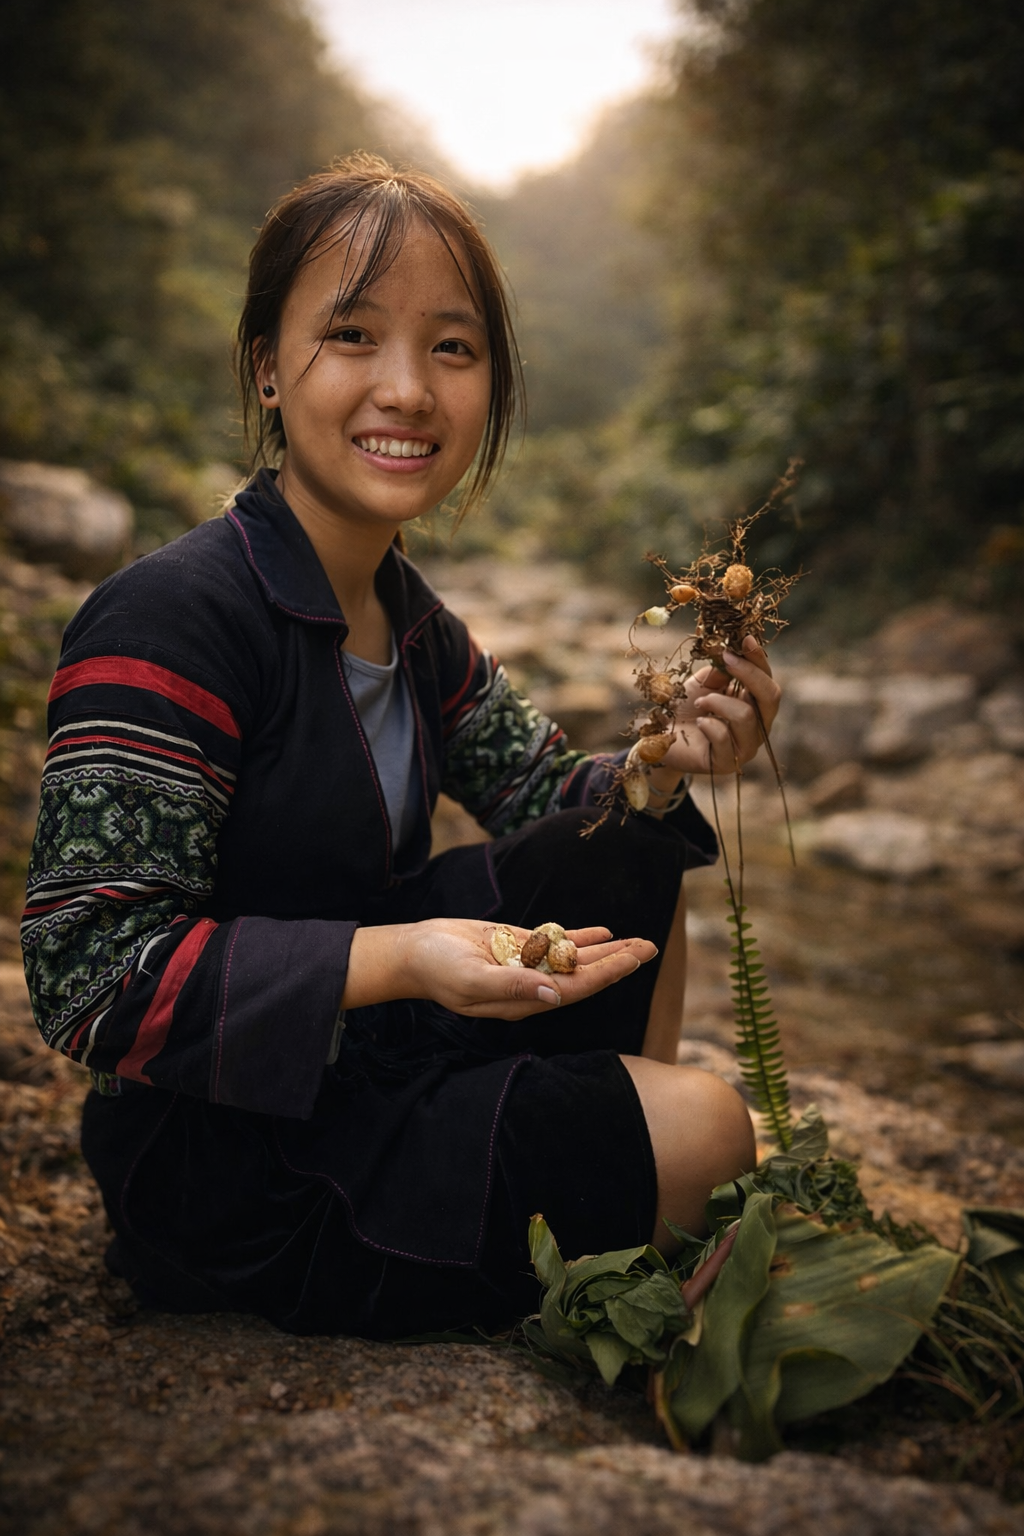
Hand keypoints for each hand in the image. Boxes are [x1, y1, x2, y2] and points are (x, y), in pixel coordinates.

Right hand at [342, 919, 656, 1019]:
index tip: (634, 959)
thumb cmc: (438, 970)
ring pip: (576, 958)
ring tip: (638, 940)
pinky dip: (580, 937)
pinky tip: (604, 933)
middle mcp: (532, 986)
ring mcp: (527, 966)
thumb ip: (512, 988)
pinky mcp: (518, 947)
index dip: (608, 973)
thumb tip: (553, 996)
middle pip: (585, 973)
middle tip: (651, 946)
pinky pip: (557, 942)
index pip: (577, 988)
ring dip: (607, 949)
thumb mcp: (472, 980)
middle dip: (618, 961)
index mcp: (525, 1000)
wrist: (414, 952)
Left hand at [651, 634, 781, 783]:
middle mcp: (758, 725)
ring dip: (719, 702)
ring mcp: (746, 746)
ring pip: (747, 716)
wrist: (663, 737)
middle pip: (771, 696)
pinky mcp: (727, 762)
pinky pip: (725, 738)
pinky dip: (709, 723)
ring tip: (699, 702)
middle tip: (726, 659)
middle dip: (749, 674)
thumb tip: (733, 654)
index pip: (768, 679)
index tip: (745, 638)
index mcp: (755, 704)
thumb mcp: (705, 682)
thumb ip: (723, 670)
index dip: (759, 658)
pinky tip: (699, 722)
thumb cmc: (686, 707)